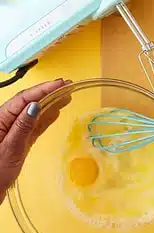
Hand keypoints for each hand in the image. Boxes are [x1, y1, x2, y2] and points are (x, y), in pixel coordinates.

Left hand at [0, 79, 69, 202]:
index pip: (24, 99)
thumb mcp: (10, 149)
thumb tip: (35, 105)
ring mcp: (13, 132)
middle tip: (68, 85)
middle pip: (29, 102)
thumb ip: (23, 126)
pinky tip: (56, 112)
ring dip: (50, 103)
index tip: (60, 83)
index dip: (43, 89)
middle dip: (48, 92)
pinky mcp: (19, 142)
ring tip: (67, 95)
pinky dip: (46, 118)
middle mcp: (6, 122)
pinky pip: (35, 126)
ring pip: (34, 113)